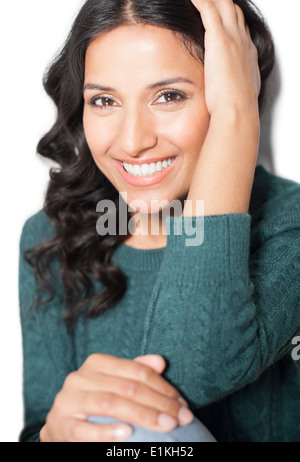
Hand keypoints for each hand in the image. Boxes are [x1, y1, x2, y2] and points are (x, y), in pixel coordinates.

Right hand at [40, 354, 192, 441]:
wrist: (62, 425)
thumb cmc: (95, 401)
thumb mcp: (115, 382)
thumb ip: (136, 371)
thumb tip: (160, 362)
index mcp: (96, 363)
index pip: (136, 371)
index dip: (162, 386)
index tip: (181, 402)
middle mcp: (80, 377)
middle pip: (127, 388)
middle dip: (159, 403)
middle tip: (181, 417)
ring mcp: (68, 401)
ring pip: (111, 404)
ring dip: (143, 416)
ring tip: (166, 426)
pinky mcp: (61, 425)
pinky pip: (86, 430)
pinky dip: (108, 431)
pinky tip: (128, 434)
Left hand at [191, 0, 260, 115]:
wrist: (237, 110)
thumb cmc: (235, 108)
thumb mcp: (237, 95)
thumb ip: (231, 89)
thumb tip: (225, 97)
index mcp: (247, 55)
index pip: (240, 30)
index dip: (231, 23)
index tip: (222, 23)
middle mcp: (243, 42)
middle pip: (234, 12)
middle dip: (223, 4)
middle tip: (212, 3)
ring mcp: (233, 38)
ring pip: (224, 5)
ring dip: (213, 0)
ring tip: (198, 0)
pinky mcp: (219, 39)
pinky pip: (208, 8)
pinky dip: (199, 1)